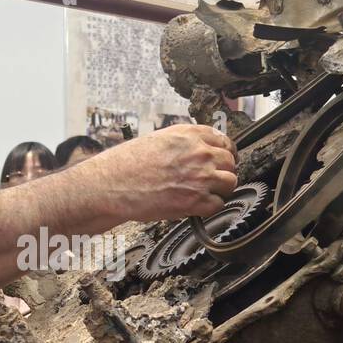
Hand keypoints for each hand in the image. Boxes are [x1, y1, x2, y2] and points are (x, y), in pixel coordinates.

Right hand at [85, 125, 236, 222]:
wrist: (112, 184)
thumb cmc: (127, 163)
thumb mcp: (158, 139)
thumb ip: (183, 142)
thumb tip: (198, 150)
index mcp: (189, 135)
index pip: (224, 140)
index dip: (225, 152)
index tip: (222, 160)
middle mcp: (199, 153)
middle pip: (230, 162)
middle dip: (223, 171)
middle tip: (213, 180)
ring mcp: (200, 177)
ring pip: (230, 183)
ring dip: (221, 189)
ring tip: (206, 193)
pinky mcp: (195, 201)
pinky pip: (218, 204)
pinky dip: (210, 207)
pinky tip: (197, 205)